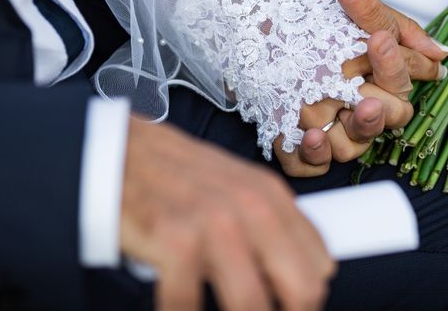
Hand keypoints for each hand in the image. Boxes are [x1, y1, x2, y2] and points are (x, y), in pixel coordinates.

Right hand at [121, 118, 334, 310]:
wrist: (127, 152)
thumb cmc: (183, 177)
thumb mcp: (241, 190)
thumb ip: (275, 227)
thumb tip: (308, 276)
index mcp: (273, 197)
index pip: (320, 266)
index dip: (307, 298)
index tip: (291, 307)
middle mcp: (251, 208)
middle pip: (301, 291)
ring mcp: (214, 223)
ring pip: (252, 306)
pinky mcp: (175, 240)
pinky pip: (189, 306)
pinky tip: (181, 308)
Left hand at [273, 0, 447, 176]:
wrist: (236, 13)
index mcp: (370, 61)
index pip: (401, 72)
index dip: (398, 63)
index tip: (377, 39)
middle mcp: (353, 94)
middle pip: (389, 117)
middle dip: (384, 110)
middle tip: (366, 97)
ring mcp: (324, 117)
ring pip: (355, 145)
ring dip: (355, 135)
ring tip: (340, 116)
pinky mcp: (290, 134)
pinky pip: (310, 163)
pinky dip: (313, 157)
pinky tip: (307, 136)